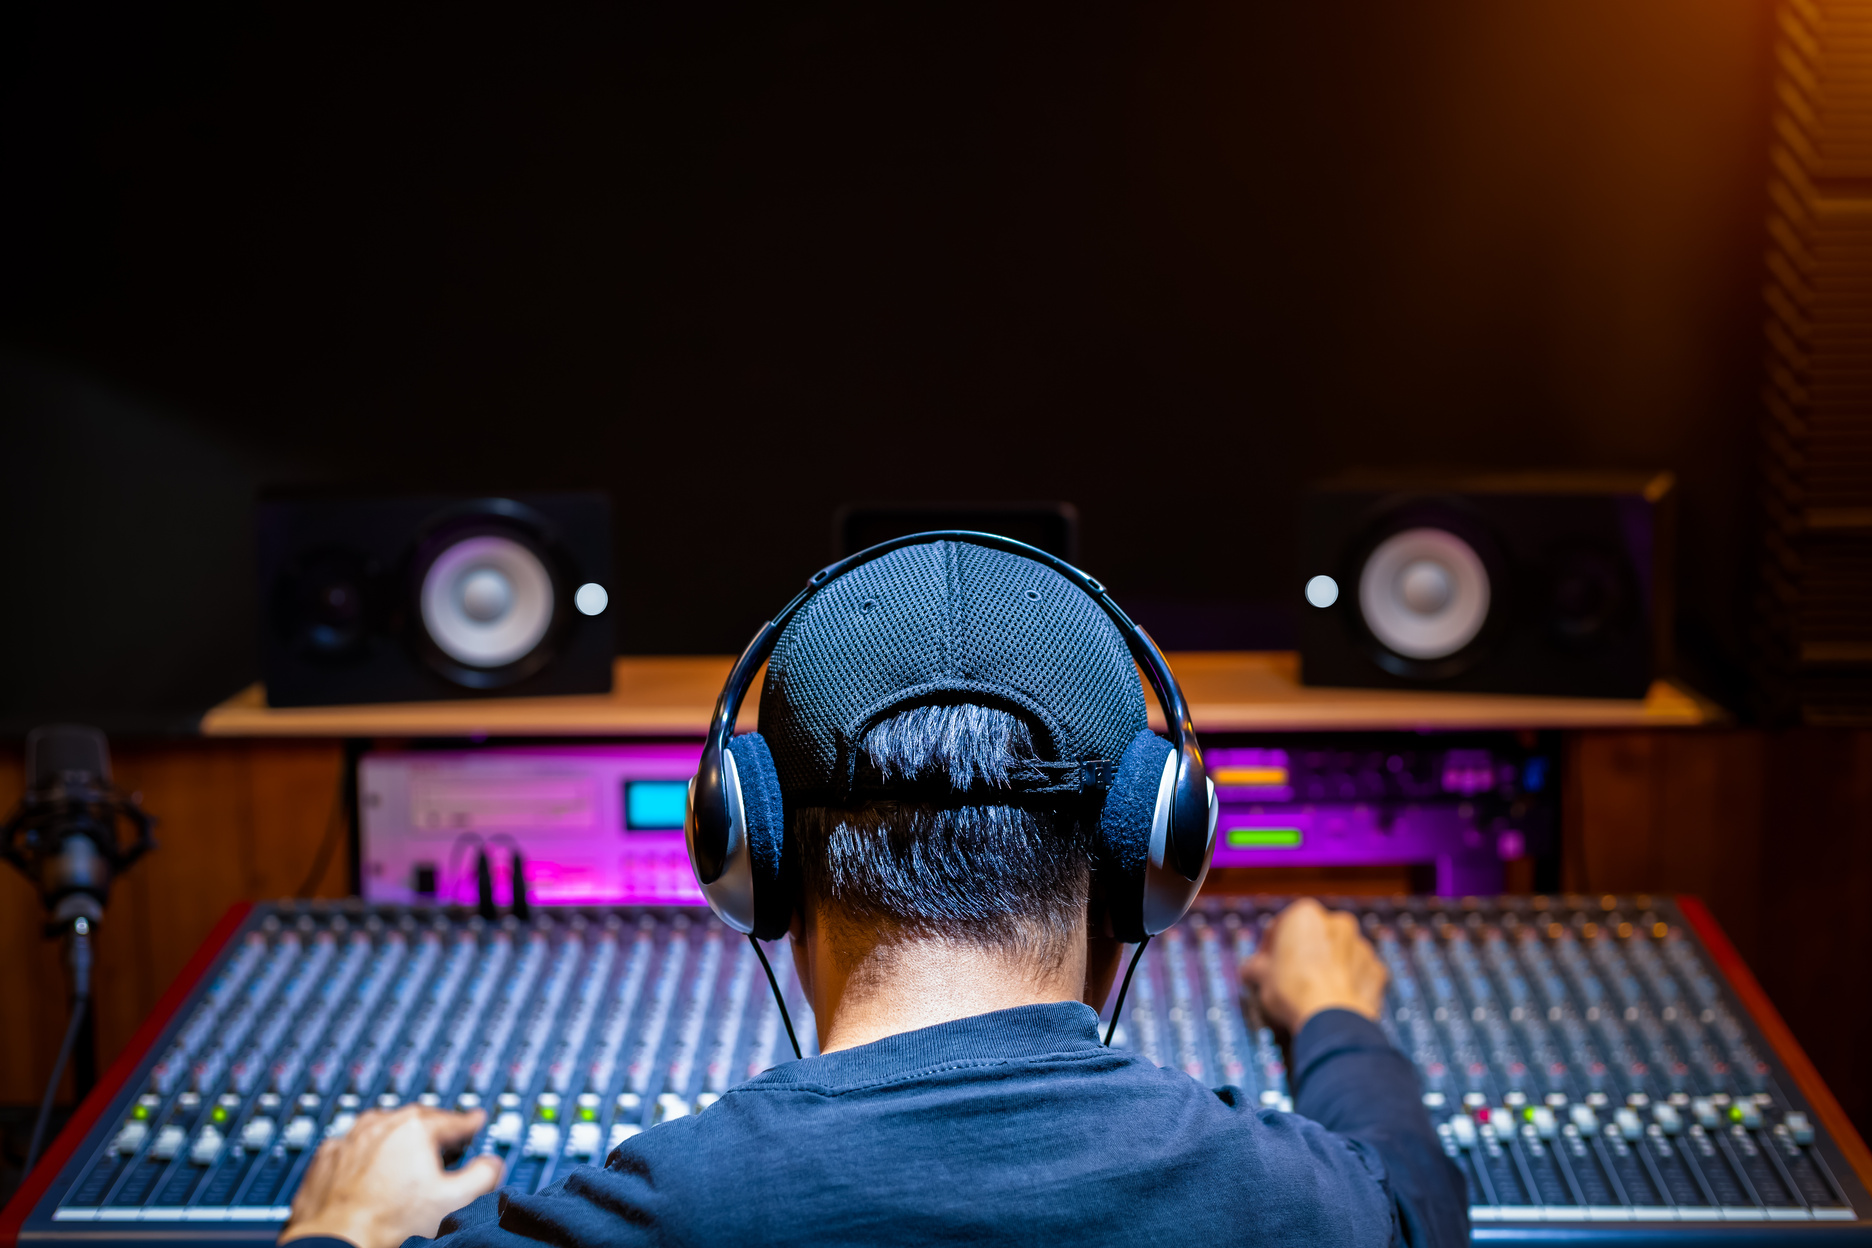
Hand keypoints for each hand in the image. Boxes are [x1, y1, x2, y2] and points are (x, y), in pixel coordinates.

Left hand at [279, 1106, 503, 1247]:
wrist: (335, 1241)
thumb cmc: (390, 1223)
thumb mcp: (454, 1200)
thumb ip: (483, 1175)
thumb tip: (491, 1165)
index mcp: (414, 1128)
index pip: (453, 1120)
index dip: (470, 1123)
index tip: (476, 1121)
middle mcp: (380, 1125)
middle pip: (416, 1119)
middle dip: (434, 1128)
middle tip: (447, 1140)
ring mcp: (348, 1140)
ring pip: (380, 1128)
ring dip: (397, 1137)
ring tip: (407, 1155)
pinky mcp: (325, 1160)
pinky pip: (351, 1147)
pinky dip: (364, 1153)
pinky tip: (369, 1170)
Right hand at [1240, 898, 1386, 1033]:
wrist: (1332, 1020)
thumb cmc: (1294, 991)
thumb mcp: (1261, 976)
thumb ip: (1255, 967)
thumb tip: (1250, 970)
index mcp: (1306, 915)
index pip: (1282, 926)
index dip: (1271, 946)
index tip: (1266, 964)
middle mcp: (1337, 923)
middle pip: (1314, 936)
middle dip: (1304, 953)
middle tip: (1290, 977)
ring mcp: (1362, 946)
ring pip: (1340, 953)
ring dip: (1329, 966)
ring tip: (1313, 991)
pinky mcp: (1377, 970)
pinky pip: (1360, 973)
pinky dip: (1349, 982)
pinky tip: (1335, 999)